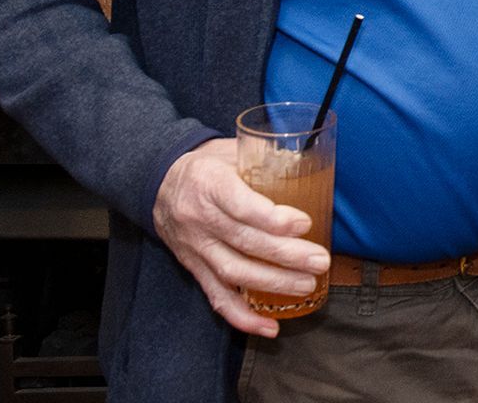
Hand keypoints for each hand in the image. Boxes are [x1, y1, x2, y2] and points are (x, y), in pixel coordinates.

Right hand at [152, 139, 330, 337]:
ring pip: (233, 272)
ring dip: (273, 283)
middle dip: (286, 255)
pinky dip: (243, 316)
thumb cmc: (206, 165)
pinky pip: (217, 297)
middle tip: (319, 260)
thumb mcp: (230, 150)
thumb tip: (310, 161)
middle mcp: (199, 219)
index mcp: (209, 184)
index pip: (240, 206)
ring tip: (307, 285)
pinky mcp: (194, 268)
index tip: (304, 223)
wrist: (158, 182)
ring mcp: (196, 247)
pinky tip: (269, 327)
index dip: (272, 219)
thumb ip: (266, 157)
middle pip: (244, 242)